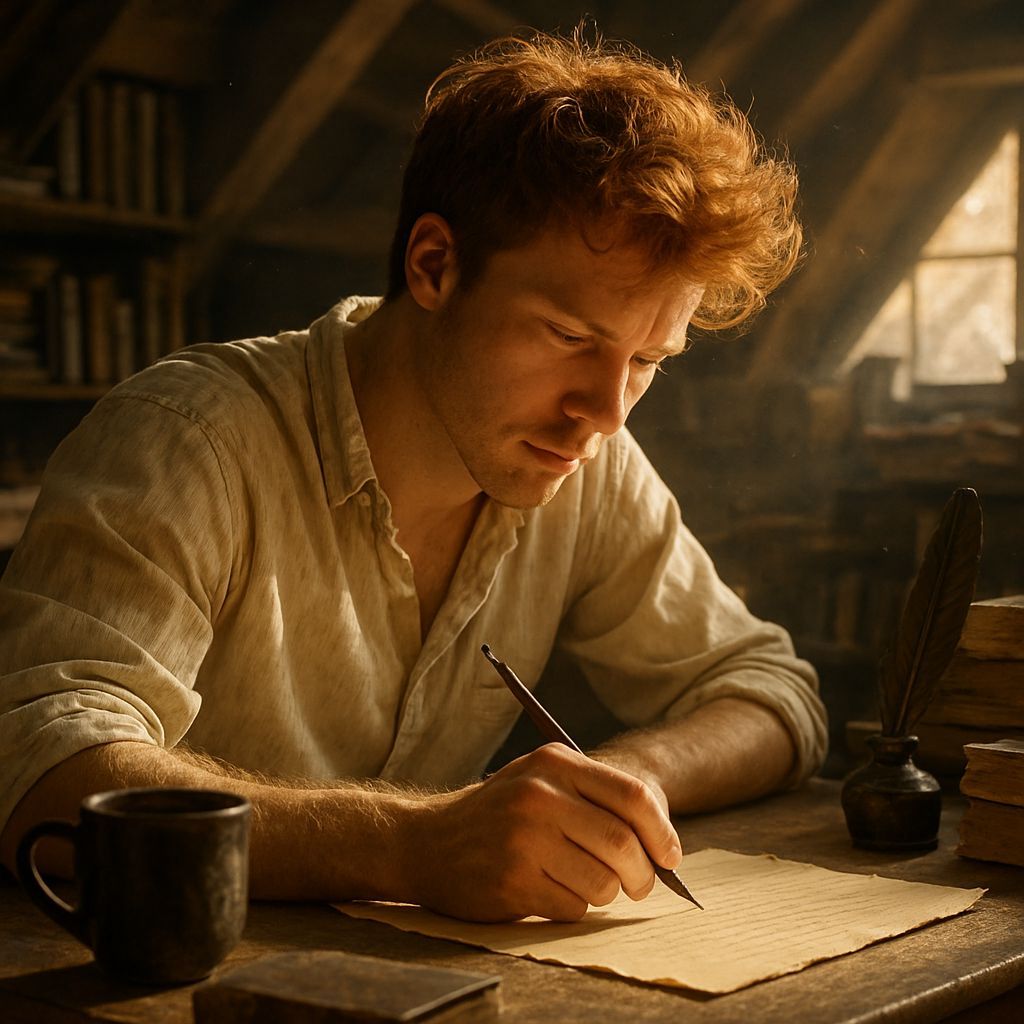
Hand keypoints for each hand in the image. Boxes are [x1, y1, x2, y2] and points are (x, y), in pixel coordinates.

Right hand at [398, 743, 681, 921]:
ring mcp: (524, 839)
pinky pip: (572, 908)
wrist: (426, 840)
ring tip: (582, 883)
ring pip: (602, 883)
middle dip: (642, 875)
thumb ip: (595, 798)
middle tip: (638, 885)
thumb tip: (662, 843)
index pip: (633, 797)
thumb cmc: (499, 813)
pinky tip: (547, 891)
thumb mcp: (540, 780)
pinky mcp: (512, 881)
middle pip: (623, 843)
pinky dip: (572, 908)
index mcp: (555, 763)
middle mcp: (540, 795)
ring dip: (604, 894)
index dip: (662, 832)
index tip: (670, 857)